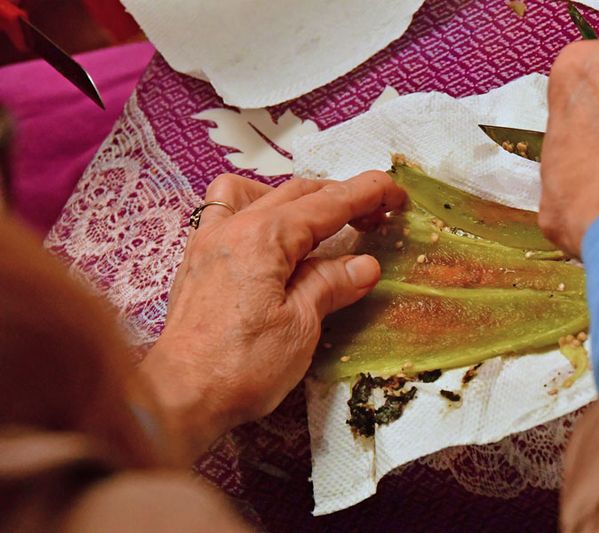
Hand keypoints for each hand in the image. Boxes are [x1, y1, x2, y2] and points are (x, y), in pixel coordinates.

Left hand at [139, 172, 405, 461]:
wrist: (179, 396)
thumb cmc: (242, 366)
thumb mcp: (301, 326)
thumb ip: (331, 285)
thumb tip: (365, 264)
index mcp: (265, 237)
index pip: (328, 203)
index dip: (368, 194)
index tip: (398, 196)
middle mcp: (234, 226)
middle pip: (298, 193)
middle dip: (342, 198)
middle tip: (375, 218)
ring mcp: (209, 240)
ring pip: (259, 193)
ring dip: (296, 198)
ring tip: (317, 223)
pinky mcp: (197, 260)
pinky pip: (225, 210)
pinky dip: (255, 209)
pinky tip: (267, 239)